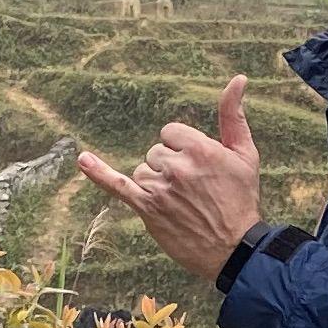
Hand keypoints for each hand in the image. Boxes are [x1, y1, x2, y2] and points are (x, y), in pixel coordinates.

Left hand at [77, 74, 263, 282]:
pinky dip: (99, 173)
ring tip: (180, 202)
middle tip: (193, 190)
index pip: (170, 132)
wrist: (234, 248)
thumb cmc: (241, 199)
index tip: (197, 167)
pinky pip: (118, 185)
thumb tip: (238, 79)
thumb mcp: (245, 154)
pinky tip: (83, 160)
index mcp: (200, 149)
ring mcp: (160, 188)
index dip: (182, 148)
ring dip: (156, 182)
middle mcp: (178, 166)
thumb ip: (234, 115)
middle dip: (170, 167)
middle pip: (156, 151)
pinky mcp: (147, 209)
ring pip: (143, 170)